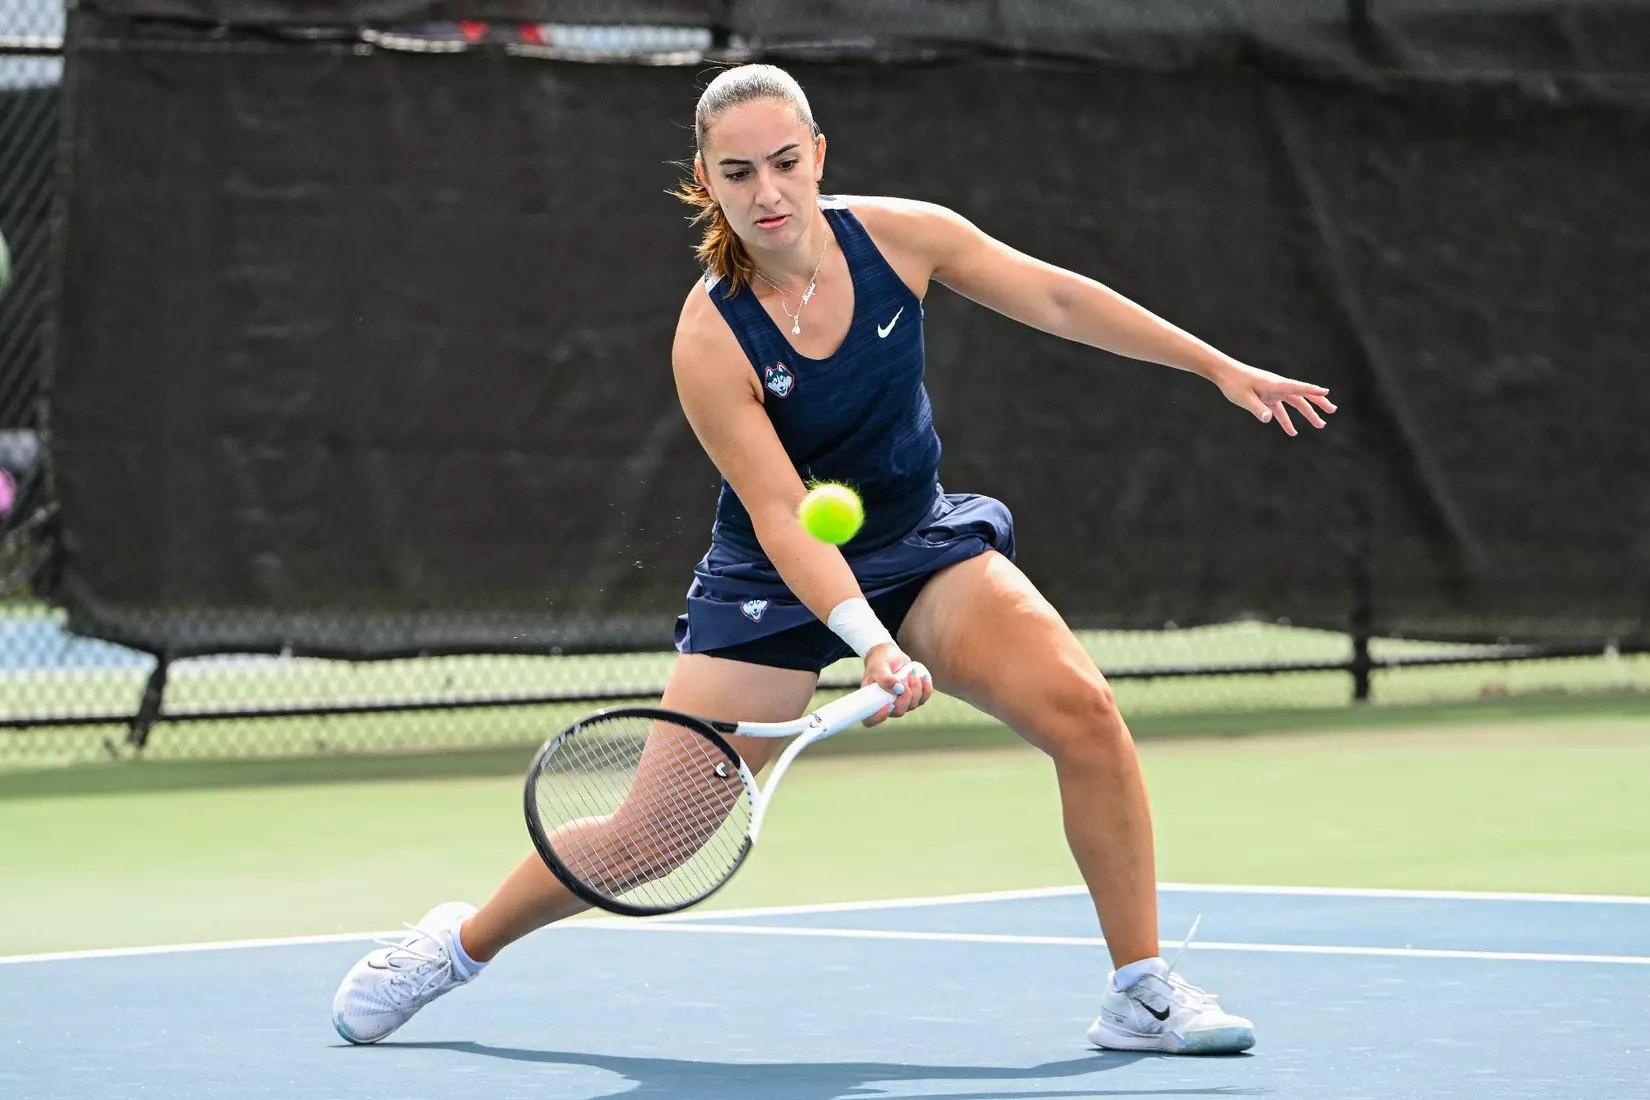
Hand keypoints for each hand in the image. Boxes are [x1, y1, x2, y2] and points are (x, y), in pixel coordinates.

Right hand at [861, 643, 932, 726]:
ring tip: (911, 672)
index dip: (878, 718)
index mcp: (871, 700)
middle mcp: (885, 705)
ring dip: (916, 688)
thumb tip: (898, 690)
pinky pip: (923, 699)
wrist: (890, 654)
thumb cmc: (880, 660)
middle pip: (898, 712)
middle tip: (905, 678)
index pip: (869, 720)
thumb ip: (885, 678)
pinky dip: (926, 689)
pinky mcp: (913, 697)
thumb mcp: (879, 666)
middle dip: (905, 696)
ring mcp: (900, 703)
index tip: (889, 705)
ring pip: (912, 705)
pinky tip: (923, 677)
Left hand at [1212, 360, 1337, 436]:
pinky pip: (1280, 409)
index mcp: (1276, 384)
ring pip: (1295, 403)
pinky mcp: (1266, 397)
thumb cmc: (1233, 383)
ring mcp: (1273, 392)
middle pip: (1303, 396)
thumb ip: (1257, 408)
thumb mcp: (1244, 397)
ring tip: (1320, 425)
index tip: (1327, 392)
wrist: (1224, 373)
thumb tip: (1268, 418)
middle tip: (1332, 412)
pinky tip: (1292, 431)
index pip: (1299, 387)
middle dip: (1318, 404)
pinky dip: (1287, 420)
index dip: (1313, 390)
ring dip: (1307, 414)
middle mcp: (1278, 387)